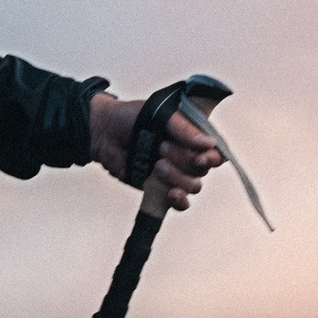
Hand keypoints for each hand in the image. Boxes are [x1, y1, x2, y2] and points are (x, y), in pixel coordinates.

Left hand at [89, 90, 225, 211]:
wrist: (103, 133)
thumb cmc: (131, 118)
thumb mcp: (159, 114)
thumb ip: (184, 128)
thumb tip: (208, 143)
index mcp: (190, 136)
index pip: (214, 151)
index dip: (213, 157)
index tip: (201, 157)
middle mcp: (186, 155)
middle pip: (202, 170)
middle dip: (184, 161)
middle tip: (161, 148)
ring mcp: (174, 173)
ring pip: (193, 186)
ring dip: (178, 178)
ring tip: (157, 165)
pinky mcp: (160, 188)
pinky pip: (179, 203)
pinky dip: (179, 201)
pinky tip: (171, 194)